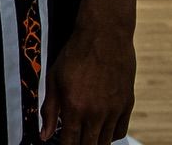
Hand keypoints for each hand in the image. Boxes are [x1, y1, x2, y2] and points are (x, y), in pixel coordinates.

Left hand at [40, 27, 135, 143]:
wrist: (104, 36)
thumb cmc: (75, 54)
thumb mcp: (54, 79)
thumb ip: (49, 110)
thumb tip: (44, 135)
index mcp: (75, 107)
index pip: (70, 142)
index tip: (60, 144)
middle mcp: (96, 113)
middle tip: (72, 140)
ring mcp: (114, 110)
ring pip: (105, 142)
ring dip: (94, 142)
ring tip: (85, 136)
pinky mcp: (127, 105)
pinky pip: (120, 131)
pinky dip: (110, 135)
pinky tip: (101, 130)